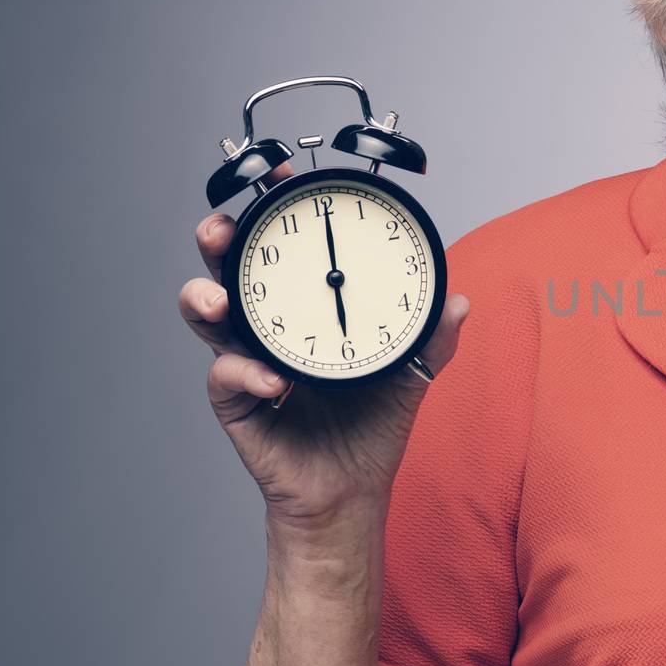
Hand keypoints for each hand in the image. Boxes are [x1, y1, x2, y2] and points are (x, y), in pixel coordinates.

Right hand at [178, 159, 469, 526]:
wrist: (352, 488)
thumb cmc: (372, 424)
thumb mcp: (412, 373)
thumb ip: (435, 338)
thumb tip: (461, 302)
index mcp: (304, 306)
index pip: (282, 248)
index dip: (275, 211)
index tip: (280, 178)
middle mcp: (268, 325)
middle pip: (228, 269)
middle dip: (218, 241)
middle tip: (222, 228)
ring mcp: (245, 360)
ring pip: (207, 316)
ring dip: (204, 300)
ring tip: (217, 301)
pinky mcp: (237, 402)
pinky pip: (226, 379)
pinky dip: (246, 373)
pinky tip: (274, 381)